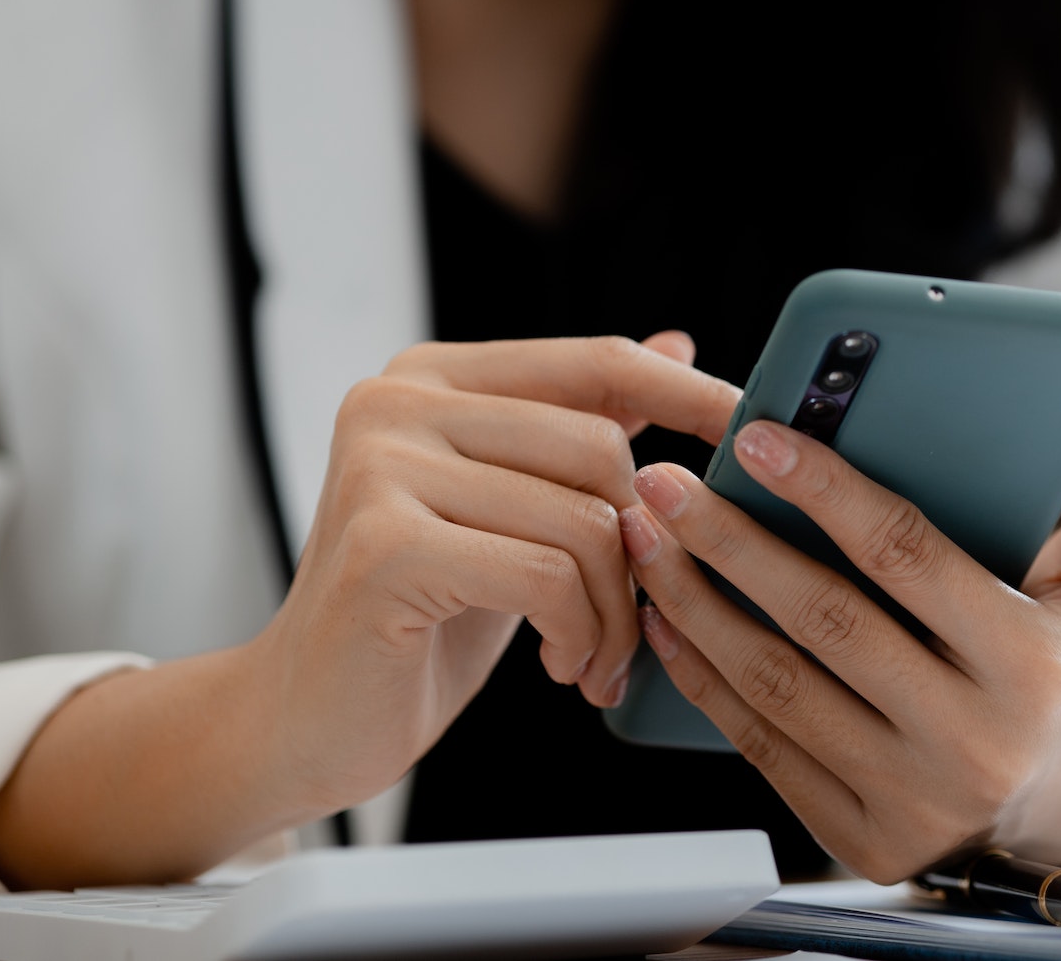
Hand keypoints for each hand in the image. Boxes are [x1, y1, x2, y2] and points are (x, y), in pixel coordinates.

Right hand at [249, 332, 738, 817]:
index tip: (755, 431)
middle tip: (631, 619)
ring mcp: (381, 467)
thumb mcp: (513, 508)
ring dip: (615, 609)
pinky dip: (579, 634)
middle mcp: (397, 402)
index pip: (596, 361)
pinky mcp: (385, 545)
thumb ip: (579, 425)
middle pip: (601, 447)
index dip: (689, 395)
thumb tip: (678, 343)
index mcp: (430, 376)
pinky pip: (546, 576)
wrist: (305, 718)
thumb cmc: (420, 614)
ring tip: (594, 656)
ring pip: (583, 519)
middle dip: (640, 548)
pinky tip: (561, 666)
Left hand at [618, 397, 1060, 881]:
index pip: (910, 559)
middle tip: (664, 481)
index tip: (757, 435)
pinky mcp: (860, 836)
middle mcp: (973, 745)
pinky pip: (760, 745)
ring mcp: (911, 800)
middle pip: (825, 622)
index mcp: (1033, 669)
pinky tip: (666, 616)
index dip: (827, 491)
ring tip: (647, 537)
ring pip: (777, 686)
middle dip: (731, 541)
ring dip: (697, 605)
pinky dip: (702, 677)